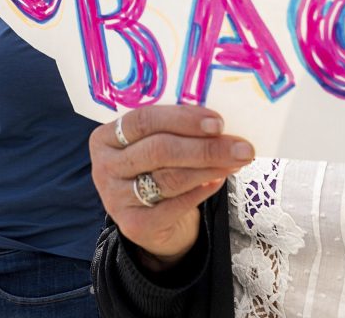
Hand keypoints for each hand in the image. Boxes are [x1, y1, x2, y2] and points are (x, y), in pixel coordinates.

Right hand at [89, 105, 253, 270]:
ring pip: (170, 177)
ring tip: (236, 161)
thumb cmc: (156, 169)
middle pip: (159, 149)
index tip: (218, 122)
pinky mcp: (134, 225)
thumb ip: (175, 130)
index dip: (183, 119)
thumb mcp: (155, 144)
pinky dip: (202, 191)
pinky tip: (219, 181)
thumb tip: (218, 123)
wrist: (152, 222)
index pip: (144, 120)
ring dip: (209, 167)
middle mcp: (105, 167)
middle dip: (205, 146)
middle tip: (240, 146)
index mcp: (106, 138)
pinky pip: (175, 205)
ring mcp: (116, 199)